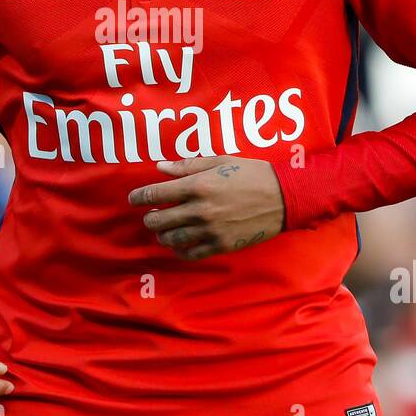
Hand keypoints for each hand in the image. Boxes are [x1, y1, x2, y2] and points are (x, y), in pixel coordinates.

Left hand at [128, 155, 284, 259]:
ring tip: (162, 230)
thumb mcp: (219, 161)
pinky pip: (191, 253)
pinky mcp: (221, 245)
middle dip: (149, 217)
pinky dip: (180, 250)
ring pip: (172, 238)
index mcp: (198, 186)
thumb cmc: (251, 174)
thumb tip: (161, 167)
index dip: (139, 197)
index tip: (133, 199)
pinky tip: (179, 245)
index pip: (156, 194)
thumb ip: (188, 166)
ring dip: (162, 234)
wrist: (282, 197)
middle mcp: (200, 210)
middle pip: (159, 219)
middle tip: (149, 215)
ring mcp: (210, 230)